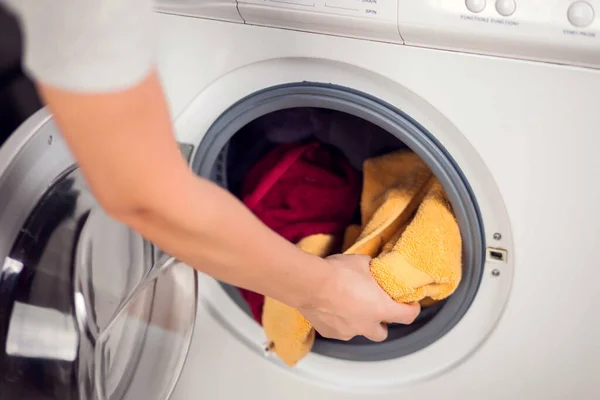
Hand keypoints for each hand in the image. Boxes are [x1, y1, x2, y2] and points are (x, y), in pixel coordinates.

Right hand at [298, 254, 420, 341]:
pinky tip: (333, 308)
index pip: (407, 316)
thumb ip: (372, 269)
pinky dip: (340, 322)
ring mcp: (348, 331)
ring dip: (359, 322)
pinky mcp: (330, 332)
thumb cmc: (338, 272)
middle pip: (382, 333)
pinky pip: (340, 330)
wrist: (310, 283)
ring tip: (350, 306)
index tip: (409, 303)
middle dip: (382, 323)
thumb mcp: (362, 262)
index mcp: (381, 308)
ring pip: (359, 332)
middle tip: (376, 308)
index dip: (411, 309)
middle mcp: (366, 325)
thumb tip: (373, 268)